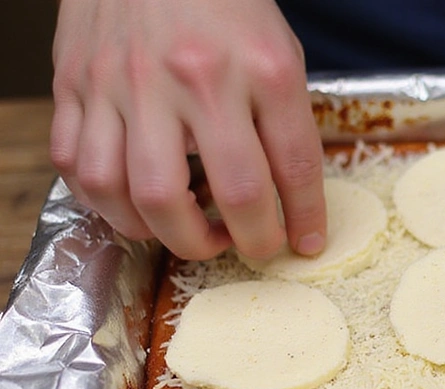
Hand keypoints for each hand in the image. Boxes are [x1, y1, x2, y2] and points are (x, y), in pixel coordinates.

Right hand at [50, 0, 326, 260]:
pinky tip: (133, 204)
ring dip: (170, 235)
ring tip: (190, 232)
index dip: (304, 219)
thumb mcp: (278, 53)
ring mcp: (126, 82)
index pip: (294, 166)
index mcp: (261, 68)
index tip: (305, 244)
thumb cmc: (222, 5)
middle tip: (251, 245)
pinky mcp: (74, 84)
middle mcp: (194, 77)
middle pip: (226, 193)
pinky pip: (77, 168)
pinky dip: (105, 204)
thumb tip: (290, 201)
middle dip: (248, 240)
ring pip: (139, 195)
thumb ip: (284, 123)